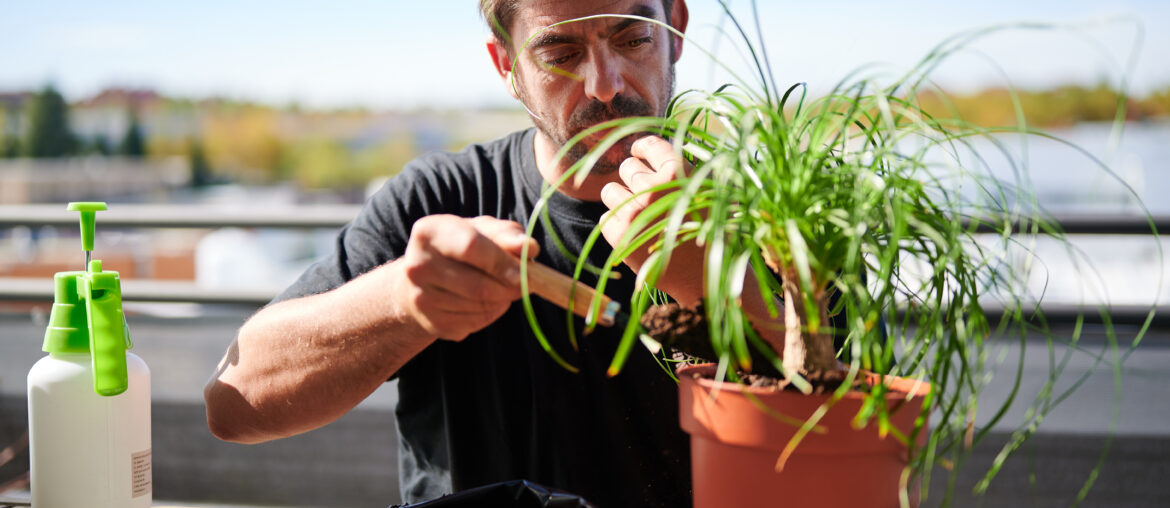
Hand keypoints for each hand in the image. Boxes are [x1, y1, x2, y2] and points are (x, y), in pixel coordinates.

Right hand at [391, 215, 538, 340]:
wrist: (423, 280)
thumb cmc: (460, 248)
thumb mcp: (482, 230)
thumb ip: (508, 234)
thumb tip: (530, 248)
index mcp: (428, 233)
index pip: (471, 247)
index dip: (502, 262)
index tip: (523, 271)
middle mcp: (417, 265)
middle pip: (478, 285)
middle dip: (509, 287)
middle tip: (525, 284)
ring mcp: (421, 298)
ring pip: (480, 305)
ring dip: (503, 300)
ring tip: (503, 288)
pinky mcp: (432, 323)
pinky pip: (475, 322)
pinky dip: (491, 313)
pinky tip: (487, 301)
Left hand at [599, 136, 702, 304]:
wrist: (704, 276)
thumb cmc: (709, 233)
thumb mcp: (707, 192)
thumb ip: (681, 168)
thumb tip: (649, 148)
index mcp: (678, 173)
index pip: (650, 145)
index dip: (641, 147)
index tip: (638, 151)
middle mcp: (654, 188)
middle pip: (627, 167)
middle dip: (634, 178)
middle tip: (648, 196)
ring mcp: (633, 211)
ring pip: (610, 190)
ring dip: (621, 199)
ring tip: (640, 216)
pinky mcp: (618, 234)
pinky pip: (605, 216)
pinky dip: (616, 224)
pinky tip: (636, 235)